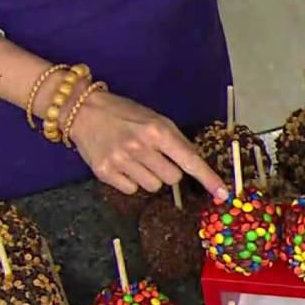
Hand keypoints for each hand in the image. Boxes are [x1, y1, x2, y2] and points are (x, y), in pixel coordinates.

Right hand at [67, 89, 227, 201]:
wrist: (82, 110)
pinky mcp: (105, 173)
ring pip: (153, 187)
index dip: (208, 178)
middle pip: (173, 178)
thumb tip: (197, 164)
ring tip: (135, 158)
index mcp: (157, 130)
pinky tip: (121, 164)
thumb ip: (176, 142)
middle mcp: (140, 146)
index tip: (223, 194)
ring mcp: (122, 161)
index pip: (190, 160)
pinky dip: (130, 181)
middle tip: (153, 155)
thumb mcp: (155, 119)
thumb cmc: (124, 114)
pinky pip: (132, 190)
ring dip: (149, 176)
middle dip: (168, 170)